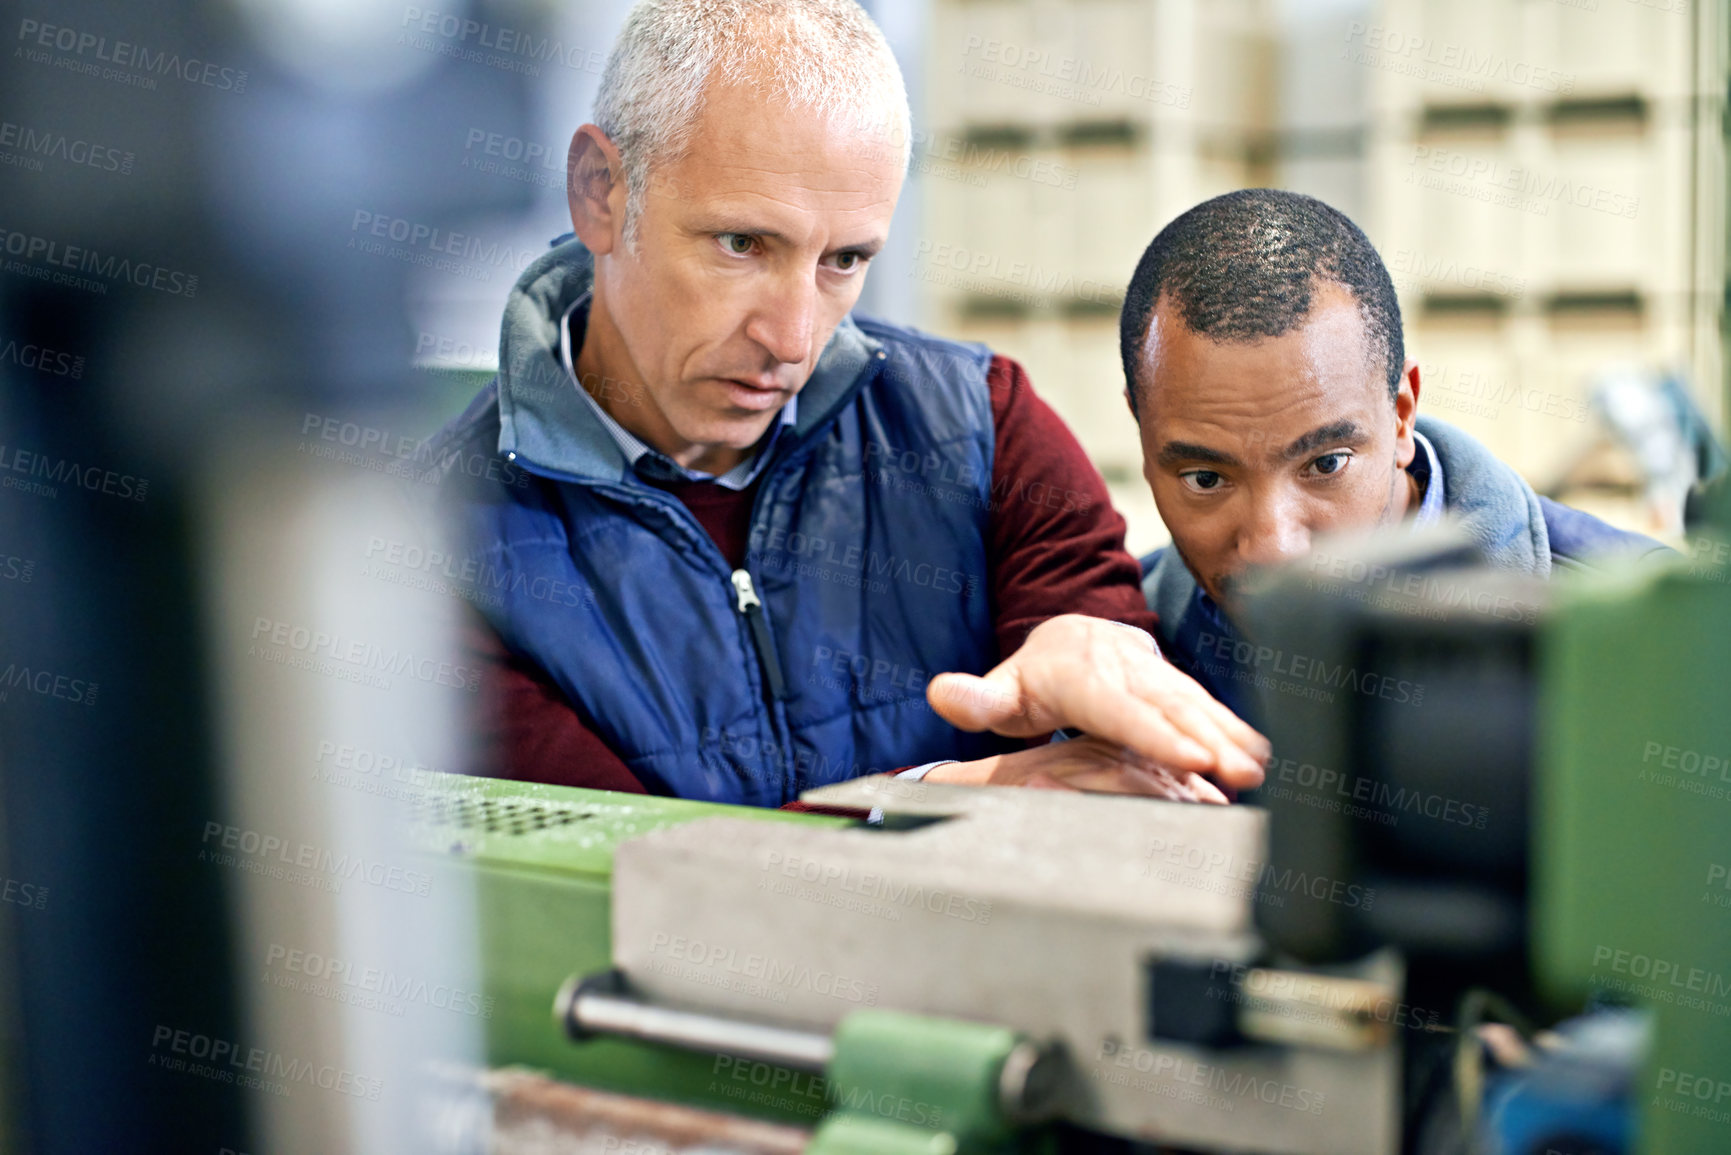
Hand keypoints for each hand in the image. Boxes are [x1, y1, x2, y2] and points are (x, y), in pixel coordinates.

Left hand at [926, 614, 1267, 791]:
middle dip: (1208, 739)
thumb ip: (975, 698)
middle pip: (1171, 709)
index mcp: (1084, 676)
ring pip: (1197, 706)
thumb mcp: (1002, 689)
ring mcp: (1157, 677)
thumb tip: (941, 694)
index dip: (1157, 734)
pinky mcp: (1178, 687)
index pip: (1122, 711)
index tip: (1190, 756)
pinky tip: (1264, 755)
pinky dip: (1238, 728)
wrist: (1073, 635)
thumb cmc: (1034, 677)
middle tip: (1239, 773)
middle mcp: (1128, 672)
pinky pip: (1210, 706)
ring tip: (1259, 770)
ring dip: (1231, 736)